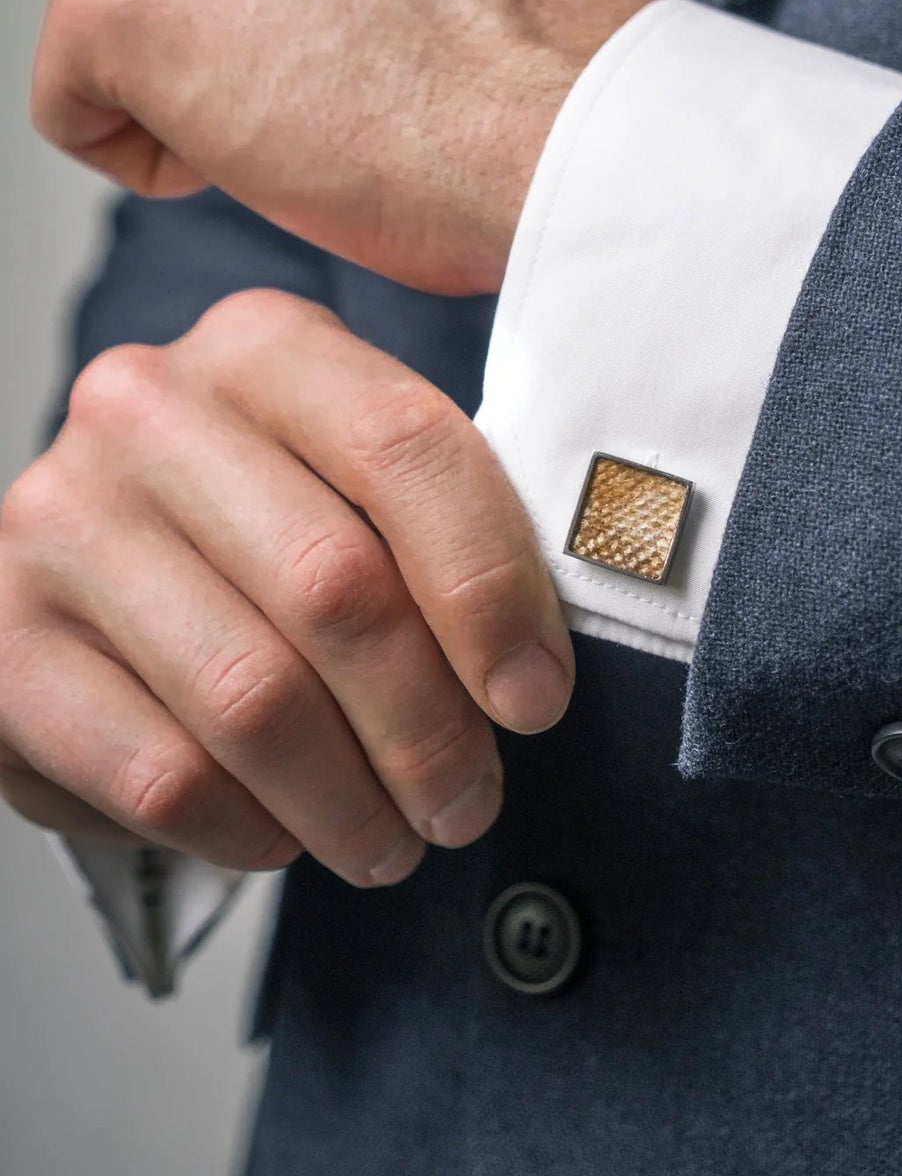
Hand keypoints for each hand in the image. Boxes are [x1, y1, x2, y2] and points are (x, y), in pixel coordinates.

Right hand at [0, 291, 573, 881]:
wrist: (94, 565)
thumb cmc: (269, 523)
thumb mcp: (356, 476)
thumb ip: (451, 515)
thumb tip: (561, 632)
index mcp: (260, 345)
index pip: (406, 450)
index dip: (492, 590)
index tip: (537, 697)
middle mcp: (143, 408)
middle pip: (335, 586)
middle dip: (429, 727)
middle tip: (471, 801)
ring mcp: (59, 519)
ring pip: (253, 697)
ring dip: (351, 801)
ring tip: (396, 839)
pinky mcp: (2, 641)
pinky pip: (161, 773)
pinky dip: (248, 829)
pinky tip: (285, 833)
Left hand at [31, 0, 655, 294]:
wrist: (569, 130)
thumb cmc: (536, 63)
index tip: (345, 33)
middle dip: (222, 29)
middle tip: (332, 84)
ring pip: (117, 22)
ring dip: (193, 87)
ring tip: (312, 115)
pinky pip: (72, 106)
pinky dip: (146, 155)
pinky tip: (255, 156)